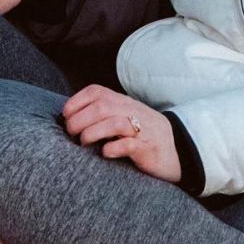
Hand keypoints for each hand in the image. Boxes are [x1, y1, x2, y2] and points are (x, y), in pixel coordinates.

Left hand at [62, 84, 181, 183]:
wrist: (178, 150)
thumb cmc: (142, 134)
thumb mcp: (123, 117)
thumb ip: (102, 113)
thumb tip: (70, 117)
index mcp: (122, 102)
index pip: (96, 91)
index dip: (76, 102)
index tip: (65, 116)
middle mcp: (131, 111)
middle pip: (101, 107)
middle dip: (79, 120)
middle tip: (71, 133)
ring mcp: (141, 129)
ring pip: (114, 123)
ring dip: (93, 132)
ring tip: (84, 143)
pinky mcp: (147, 148)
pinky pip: (129, 144)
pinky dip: (113, 148)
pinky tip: (105, 152)